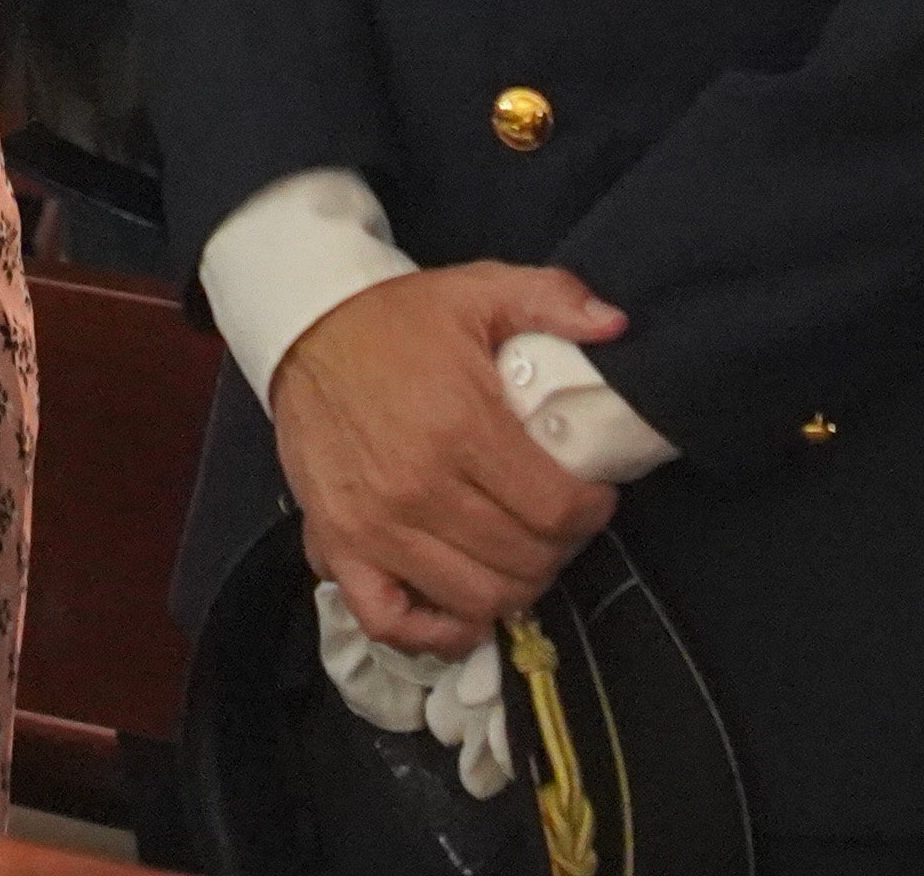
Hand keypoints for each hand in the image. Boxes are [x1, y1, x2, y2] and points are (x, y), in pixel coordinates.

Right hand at [269, 260, 626, 653]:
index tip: (595, 495)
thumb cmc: (399, 319)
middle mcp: (418, 487)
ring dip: (514, 588)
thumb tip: (617, 325)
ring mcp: (374, 526)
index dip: (592, 511)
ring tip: (522, 556)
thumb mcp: (478, 289)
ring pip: (474, 598)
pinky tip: (465, 611)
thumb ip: (553, 298)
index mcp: (460, 425)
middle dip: (560, 549)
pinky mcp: (338, 547)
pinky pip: (392, 622)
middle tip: (560, 523)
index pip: (556, 508)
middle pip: (522, 561)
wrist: (307, 329)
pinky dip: (436, 633)